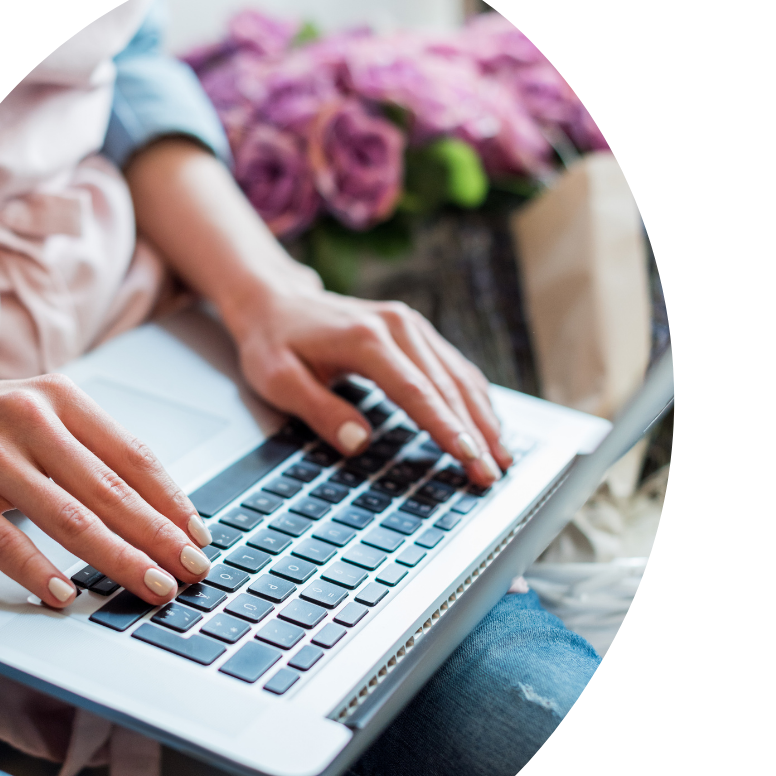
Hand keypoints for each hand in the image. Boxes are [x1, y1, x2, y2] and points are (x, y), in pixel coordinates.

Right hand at [0, 371, 212, 607]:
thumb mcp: (30, 417)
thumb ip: (83, 452)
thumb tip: (149, 507)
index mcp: (59, 398)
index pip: (133, 456)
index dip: (173, 501)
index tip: (201, 537)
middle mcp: (30, 418)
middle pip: (112, 489)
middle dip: (160, 537)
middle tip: (194, 573)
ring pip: (70, 516)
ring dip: (118, 558)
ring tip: (153, 587)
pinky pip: (4, 539)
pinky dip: (39, 571)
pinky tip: (67, 595)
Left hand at [227, 280, 511, 487]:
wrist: (275, 301)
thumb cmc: (273, 343)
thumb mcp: (278, 381)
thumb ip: (320, 411)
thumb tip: (360, 443)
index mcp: (365, 339)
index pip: (417, 392)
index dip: (445, 428)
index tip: (469, 458)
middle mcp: (397, 326)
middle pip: (447, 387)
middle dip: (475, 434)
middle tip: (492, 474)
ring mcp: (411, 325)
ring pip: (459, 376)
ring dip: (484, 418)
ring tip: (502, 457)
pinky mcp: (416, 331)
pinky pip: (455, 367)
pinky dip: (475, 398)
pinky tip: (488, 424)